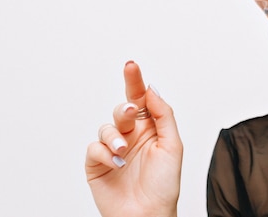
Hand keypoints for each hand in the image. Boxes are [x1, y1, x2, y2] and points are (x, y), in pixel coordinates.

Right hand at [85, 61, 182, 216]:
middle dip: (124, 108)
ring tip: (124, 151)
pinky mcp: (97, 164)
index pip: (141, 99)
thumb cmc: (164, 186)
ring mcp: (113, 150)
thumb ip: (163, 114)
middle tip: (129, 113)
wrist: (147, 216)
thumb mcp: (173, 145)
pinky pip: (93, 147)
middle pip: (121, 109)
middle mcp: (131, 136)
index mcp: (150, 129)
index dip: (135, 81)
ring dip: (114, 136)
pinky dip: (103, 153)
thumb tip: (152, 89)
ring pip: (106, 127)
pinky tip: (116, 163)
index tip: (131, 65)